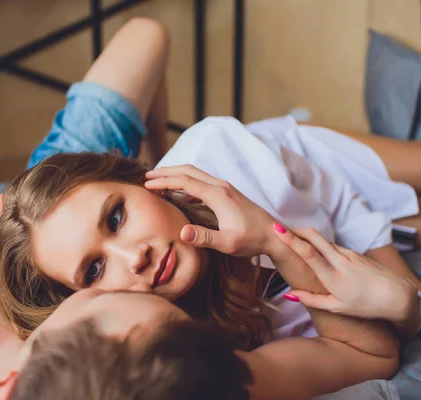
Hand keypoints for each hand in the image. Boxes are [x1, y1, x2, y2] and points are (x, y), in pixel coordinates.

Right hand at [145, 165, 275, 256]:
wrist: (274, 235)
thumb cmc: (252, 240)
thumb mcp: (228, 244)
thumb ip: (204, 238)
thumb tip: (182, 232)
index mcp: (218, 195)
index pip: (185, 182)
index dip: (164, 182)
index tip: (147, 185)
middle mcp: (220, 186)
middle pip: (188, 171)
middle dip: (166, 172)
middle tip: (147, 177)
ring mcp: (225, 188)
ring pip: (196, 174)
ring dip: (176, 174)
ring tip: (159, 181)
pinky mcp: (227, 193)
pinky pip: (202, 181)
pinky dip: (187, 182)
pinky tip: (181, 193)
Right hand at [273, 226, 418, 322]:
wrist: (398, 296)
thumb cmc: (366, 306)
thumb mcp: (337, 307)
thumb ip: (311, 300)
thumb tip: (289, 293)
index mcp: (332, 277)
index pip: (308, 253)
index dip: (291, 239)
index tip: (276, 230)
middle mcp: (340, 261)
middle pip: (315, 237)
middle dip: (296, 230)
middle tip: (279, 228)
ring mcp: (349, 254)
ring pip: (324, 241)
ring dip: (308, 236)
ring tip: (293, 237)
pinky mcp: (356, 253)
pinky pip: (334, 246)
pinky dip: (321, 244)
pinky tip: (316, 249)